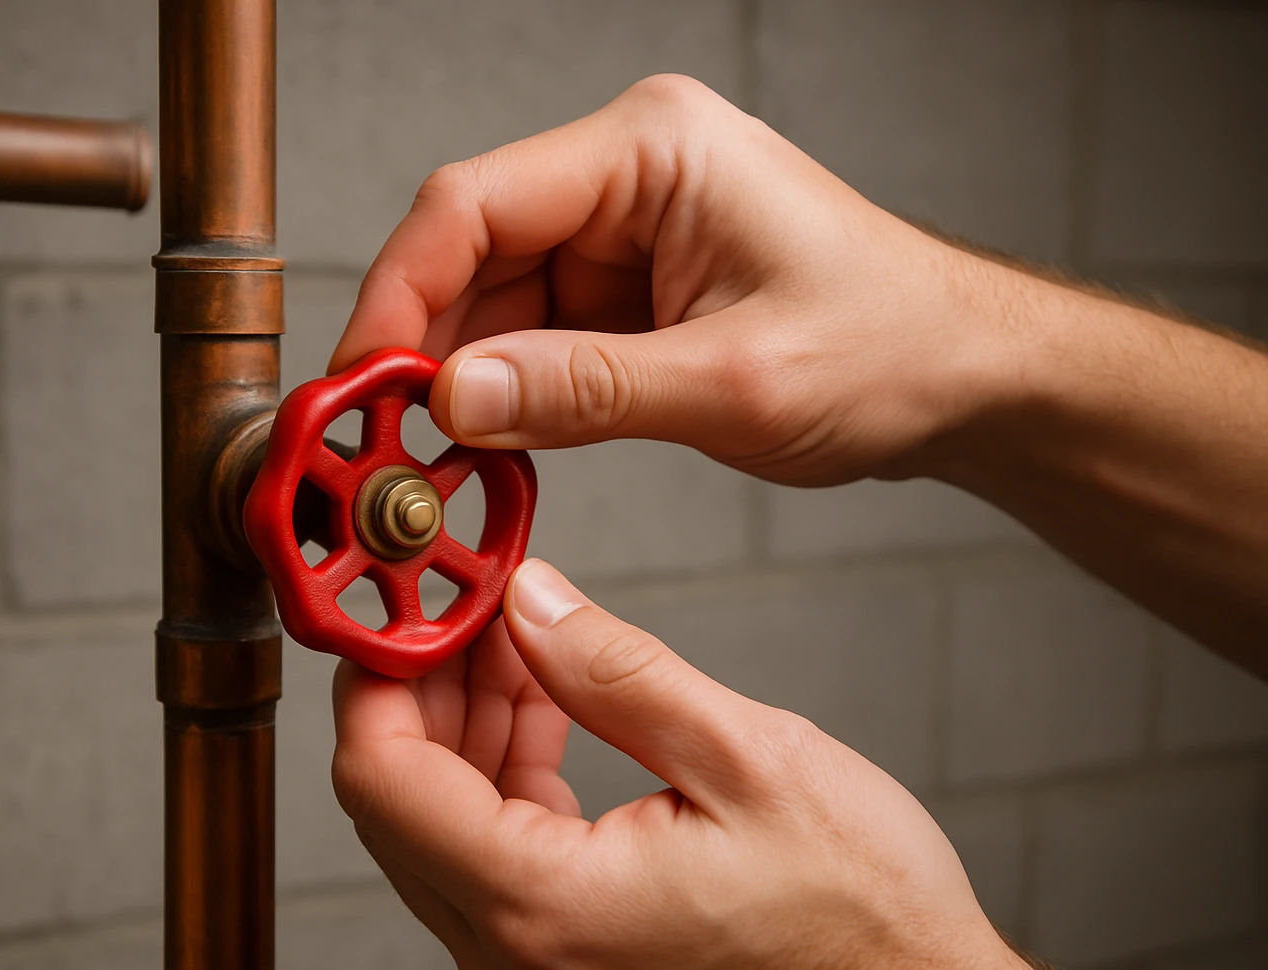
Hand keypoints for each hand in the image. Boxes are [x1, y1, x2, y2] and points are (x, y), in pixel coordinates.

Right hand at [330, 74, 1010, 485]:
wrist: (964, 376)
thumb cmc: (891, 347)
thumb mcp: (736, 380)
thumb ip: (586, 391)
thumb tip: (455, 402)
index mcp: (653, 149)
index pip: (474, 200)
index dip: (399, 291)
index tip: (363, 382)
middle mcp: (628, 175)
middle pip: (473, 251)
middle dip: (422, 348)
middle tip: (379, 441)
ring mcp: (627, 231)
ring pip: (495, 300)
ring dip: (461, 382)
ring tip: (428, 463)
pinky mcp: (632, 288)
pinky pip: (537, 336)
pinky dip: (508, 395)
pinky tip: (487, 451)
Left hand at [332, 559, 1093, 969]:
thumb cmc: (864, 923)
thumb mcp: (747, 760)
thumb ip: (616, 673)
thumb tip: (529, 601)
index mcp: (546, 909)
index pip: (382, 779)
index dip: (380, 673)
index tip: (411, 601)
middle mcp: (519, 961)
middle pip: (399, 804)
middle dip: (422, 688)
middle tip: (467, 602)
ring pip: (443, 831)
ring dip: (464, 727)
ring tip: (517, 640)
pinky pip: (497, 863)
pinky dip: (506, 780)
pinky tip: (546, 711)